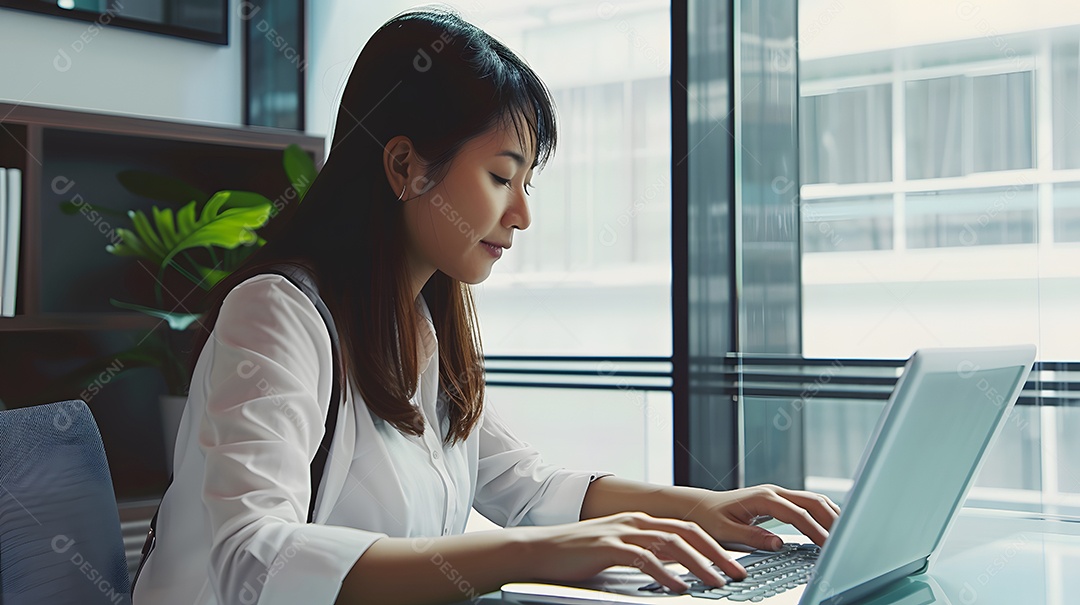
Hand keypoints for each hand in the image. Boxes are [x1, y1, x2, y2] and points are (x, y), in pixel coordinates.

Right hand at [522, 511, 748, 593]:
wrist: (539, 549)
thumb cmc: (576, 554)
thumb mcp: (616, 549)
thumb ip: (644, 553)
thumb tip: (674, 570)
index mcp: (639, 521)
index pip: (686, 528)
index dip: (713, 544)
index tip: (733, 562)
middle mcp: (634, 522)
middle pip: (686, 532)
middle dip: (716, 552)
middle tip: (737, 572)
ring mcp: (621, 532)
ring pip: (671, 544)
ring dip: (698, 564)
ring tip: (716, 582)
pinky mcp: (607, 547)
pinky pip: (644, 559)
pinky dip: (666, 574)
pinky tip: (679, 587)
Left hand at [681, 484, 840, 551]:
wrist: (700, 507)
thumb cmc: (709, 519)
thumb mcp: (725, 531)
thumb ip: (752, 537)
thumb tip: (778, 543)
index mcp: (762, 498)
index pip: (798, 514)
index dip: (816, 530)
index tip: (828, 546)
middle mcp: (773, 492)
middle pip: (813, 502)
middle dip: (832, 520)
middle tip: (845, 541)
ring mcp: (777, 494)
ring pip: (813, 500)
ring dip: (830, 515)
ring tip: (843, 535)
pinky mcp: (779, 500)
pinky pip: (807, 504)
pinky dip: (822, 513)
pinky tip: (830, 527)